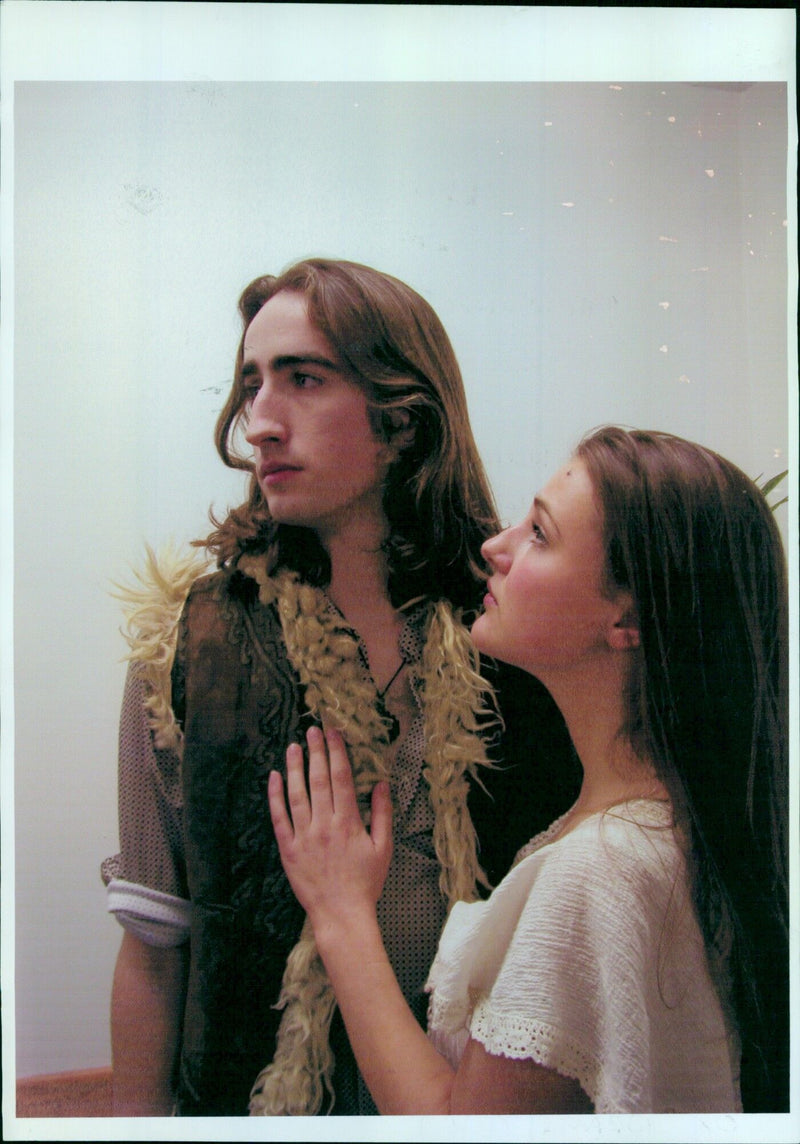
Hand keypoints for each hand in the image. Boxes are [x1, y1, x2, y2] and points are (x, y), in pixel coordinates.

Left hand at [269, 726, 392, 930]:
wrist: (341, 914)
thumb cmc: (366, 882)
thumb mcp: (383, 848)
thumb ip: (383, 814)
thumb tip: (381, 784)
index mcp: (349, 822)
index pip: (341, 777)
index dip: (337, 752)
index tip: (334, 733)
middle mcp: (324, 824)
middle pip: (319, 779)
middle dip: (316, 751)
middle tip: (312, 729)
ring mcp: (304, 836)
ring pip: (297, 794)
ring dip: (295, 767)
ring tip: (293, 746)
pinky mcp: (288, 849)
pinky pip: (279, 818)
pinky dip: (275, 796)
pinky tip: (274, 777)